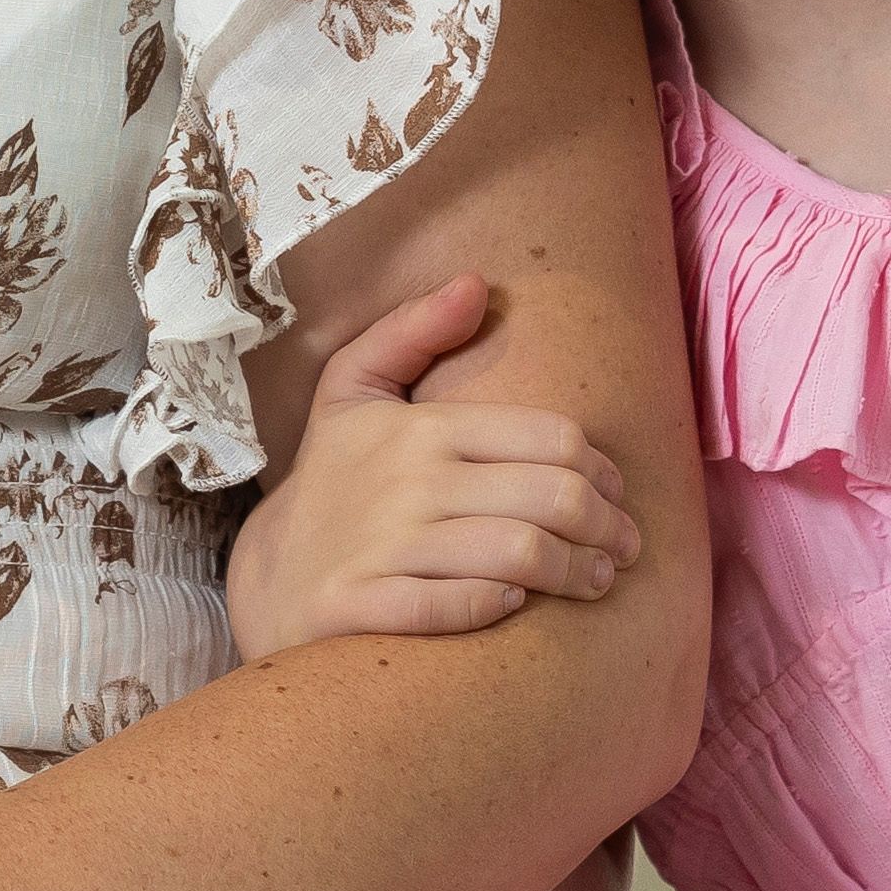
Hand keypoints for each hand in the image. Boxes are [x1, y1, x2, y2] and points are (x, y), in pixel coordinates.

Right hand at [226, 276, 644, 656]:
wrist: (267, 579)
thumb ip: (413, 332)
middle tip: (624, 548)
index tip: (616, 494)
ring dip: (577, 572)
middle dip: (607, 527)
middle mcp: (407, 483)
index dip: (602, 469)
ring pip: (520, 554)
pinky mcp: (362, 607)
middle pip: (551, 496)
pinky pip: (459, 606)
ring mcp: (383, 547)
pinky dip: (500, 605)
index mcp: (421, 428)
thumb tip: (476, 283)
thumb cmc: (333, 482)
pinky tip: (517, 604)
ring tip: (596, 581)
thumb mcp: (353, 391)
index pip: (551, 437)